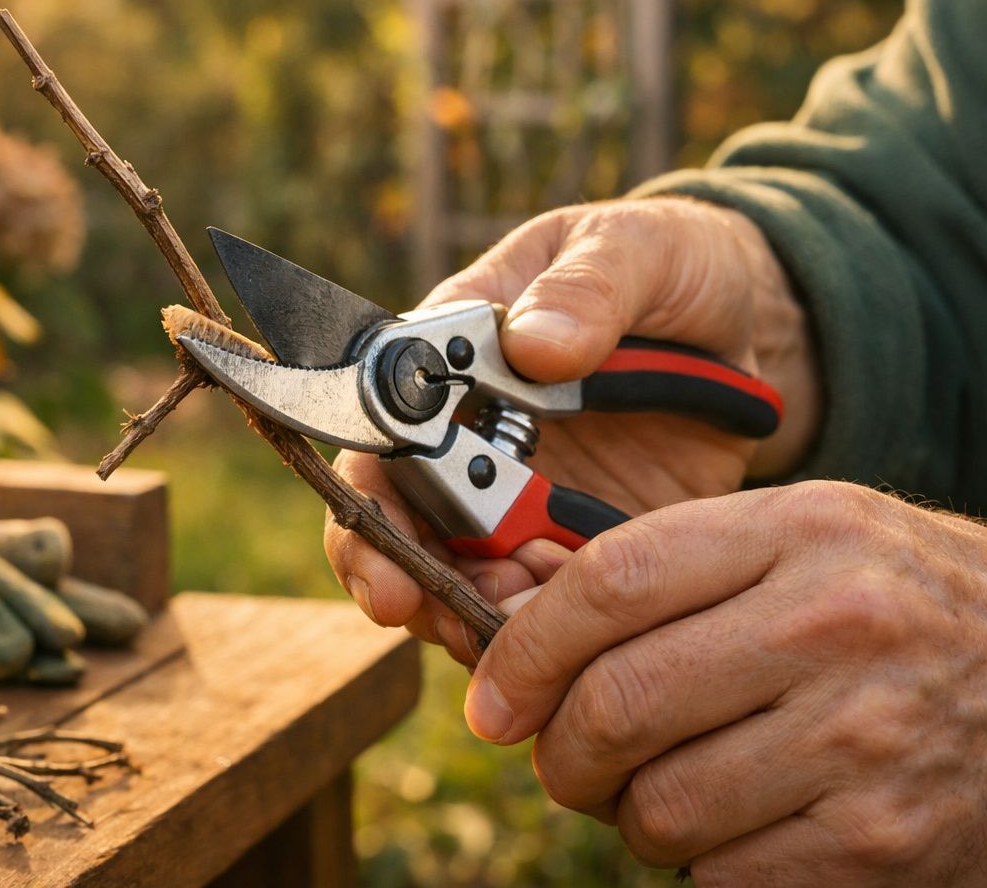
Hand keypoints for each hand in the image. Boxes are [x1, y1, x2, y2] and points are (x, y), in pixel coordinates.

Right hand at [325, 197, 820, 662]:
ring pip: (464, 580)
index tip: (386, 561)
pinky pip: (548, 603)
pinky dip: (557, 630)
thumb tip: (533, 345)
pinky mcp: (578, 542)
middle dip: (409, 584)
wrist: (751, 322)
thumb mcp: (632, 250)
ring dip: (481, 615)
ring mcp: (520, 499)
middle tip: (441, 621)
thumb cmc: (670, 265)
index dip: (368, 506)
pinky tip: (592, 630)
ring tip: (532, 631)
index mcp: (451, 361)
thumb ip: (585, 288)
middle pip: (401, 530)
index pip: (378, 440)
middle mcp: (467, 440)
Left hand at [469, 482, 986, 884]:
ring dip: (629, 815)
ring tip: (659, 790)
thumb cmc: (893, 601)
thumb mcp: (802, 539)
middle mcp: (837, 625)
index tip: (493, 698)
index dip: (524, 649)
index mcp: (801, 532)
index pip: (611, 583)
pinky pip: (723, 874)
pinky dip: (700, 865)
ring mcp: (868, 738)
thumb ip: (674, 570)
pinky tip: (730, 826)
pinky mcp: (887, 841)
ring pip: (659, 807)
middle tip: (562, 759)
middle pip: (618, 703)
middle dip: (559, 751)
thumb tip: (515, 634)